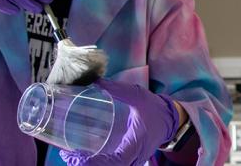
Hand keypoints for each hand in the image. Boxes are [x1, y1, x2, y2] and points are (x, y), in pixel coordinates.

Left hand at [60, 79, 182, 165]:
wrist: (171, 119)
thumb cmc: (156, 109)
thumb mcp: (139, 96)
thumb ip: (118, 90)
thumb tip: (96, 82)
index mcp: (135, 145)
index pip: (113, 162)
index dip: (92, 163)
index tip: (75, 156)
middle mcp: (134, 158)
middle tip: (68, 157)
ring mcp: (132, 160)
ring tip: (73, 158)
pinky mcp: (130, 159)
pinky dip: (99, 164)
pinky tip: (85, 158)